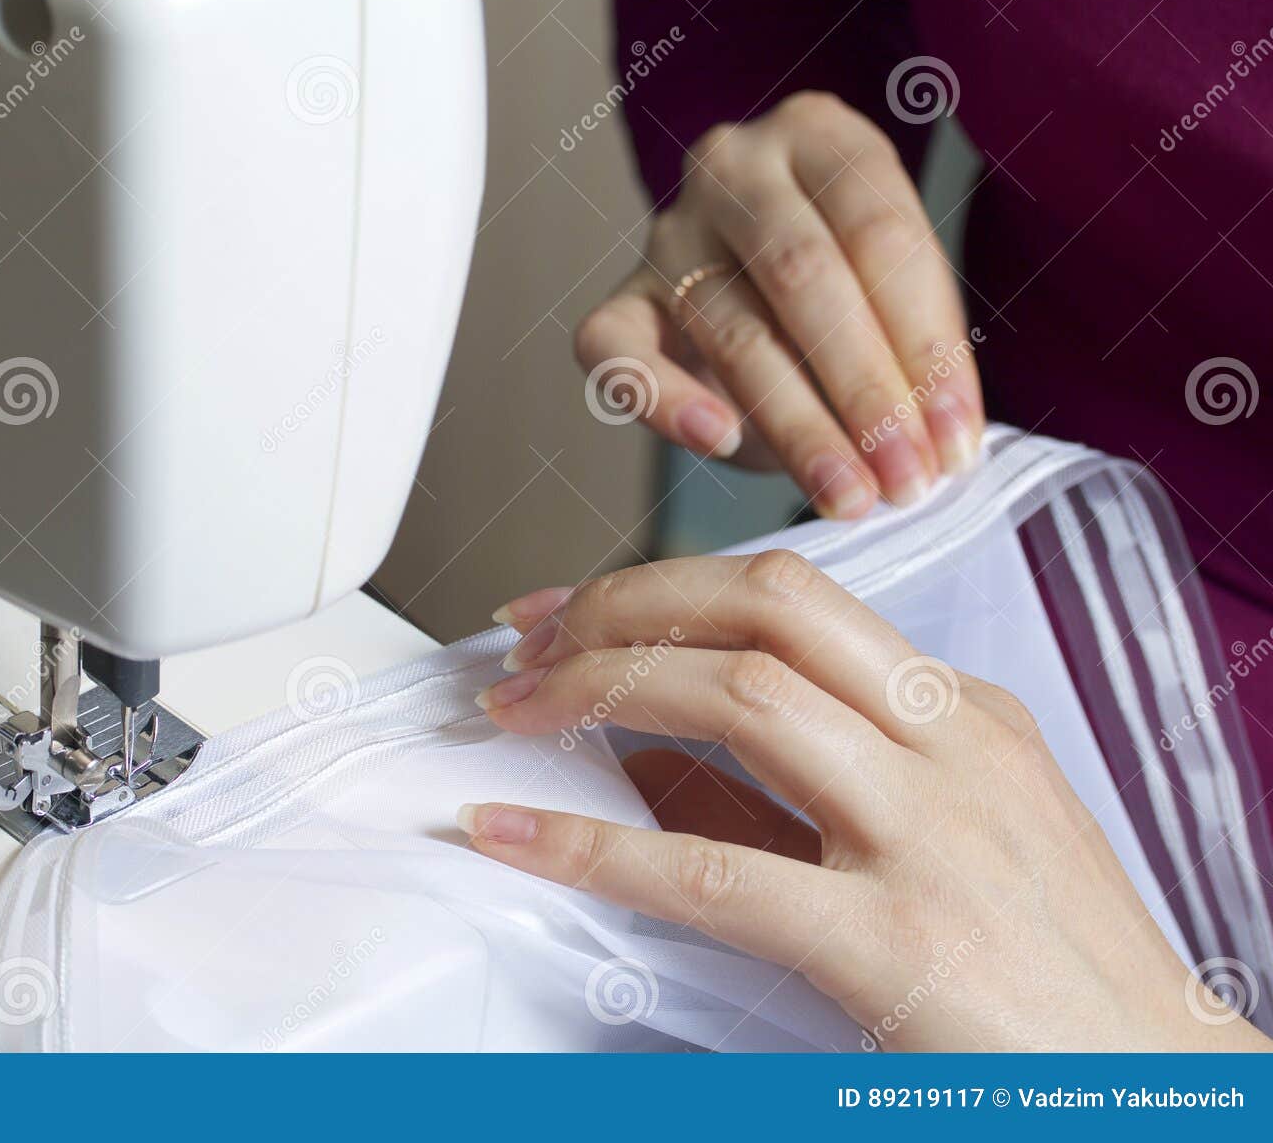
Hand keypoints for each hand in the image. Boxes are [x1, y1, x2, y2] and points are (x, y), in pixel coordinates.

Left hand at [470, 555, 1270, 1050]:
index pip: (792, 595)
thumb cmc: (1048, 970)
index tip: (573, 609)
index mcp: (959, 715)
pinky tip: (517, 833)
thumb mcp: (944, 838)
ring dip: (602, 686)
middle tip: (531, 642)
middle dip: (626, 605)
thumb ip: (799, 793)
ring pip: (741, 695)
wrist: (1161, 1092)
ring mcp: (929, 834)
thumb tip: (647, 760)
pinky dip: (592, 843)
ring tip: (517, 710)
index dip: (660, 586)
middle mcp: (948, 747)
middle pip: (764, 608)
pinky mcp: (897, 941)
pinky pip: (714, 871)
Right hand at [574, 92, 983, 518]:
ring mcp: (668, 233)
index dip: (926, 345)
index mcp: (818, 134)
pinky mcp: (619, 300)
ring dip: (798, 427)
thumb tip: (945, 444)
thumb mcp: (887, 284)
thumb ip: (911, 340)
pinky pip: (617, 352)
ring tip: (847, 494)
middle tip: (905, 479)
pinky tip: (720, 440)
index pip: (881, 234)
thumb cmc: (838, 284)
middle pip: (803, 278)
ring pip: (732, 333)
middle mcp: (734, 168)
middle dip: (865, 391)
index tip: (956, 440)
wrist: (750, 273)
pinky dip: (665, 399)